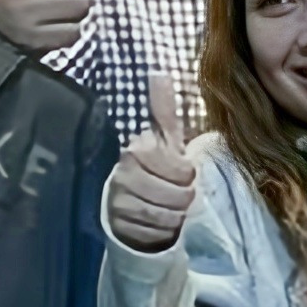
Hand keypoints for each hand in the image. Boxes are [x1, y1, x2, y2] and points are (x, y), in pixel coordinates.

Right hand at [100, 92, 202, 255]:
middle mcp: (124, 174)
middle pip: (177, 195)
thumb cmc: (152, 169)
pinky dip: (162, 231)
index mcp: (136, 150)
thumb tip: (160, 73)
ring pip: (167, 216)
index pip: (179, 168)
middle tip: (179, 194)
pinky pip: (154, 233)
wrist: (126, 204)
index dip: (187, 174)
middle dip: (183, 197)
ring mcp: (119, 202)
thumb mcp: (162, 140)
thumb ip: (164, 111)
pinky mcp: (119, 226)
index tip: (184, 173)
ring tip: (170, 208)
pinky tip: (158, 222)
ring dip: (175, 215)